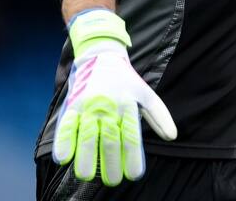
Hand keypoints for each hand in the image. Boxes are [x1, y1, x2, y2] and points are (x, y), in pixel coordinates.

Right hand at [52, 9, 176, 185]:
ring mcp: (90, 105)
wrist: (101, 53)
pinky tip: (63, 158)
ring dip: (86, 159)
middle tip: (111, 181)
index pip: (132, 137)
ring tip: (87, 176)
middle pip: (110, 140)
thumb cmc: (125, 79)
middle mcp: (110, 106)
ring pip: (87, 136)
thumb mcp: (145, 93)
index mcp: (128, 105)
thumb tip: (172, 136)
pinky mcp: (73, 104)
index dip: (133, 158)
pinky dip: (63, 142)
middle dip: (110, 164)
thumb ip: (159, 115)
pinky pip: (66, 125)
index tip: (133, 175)